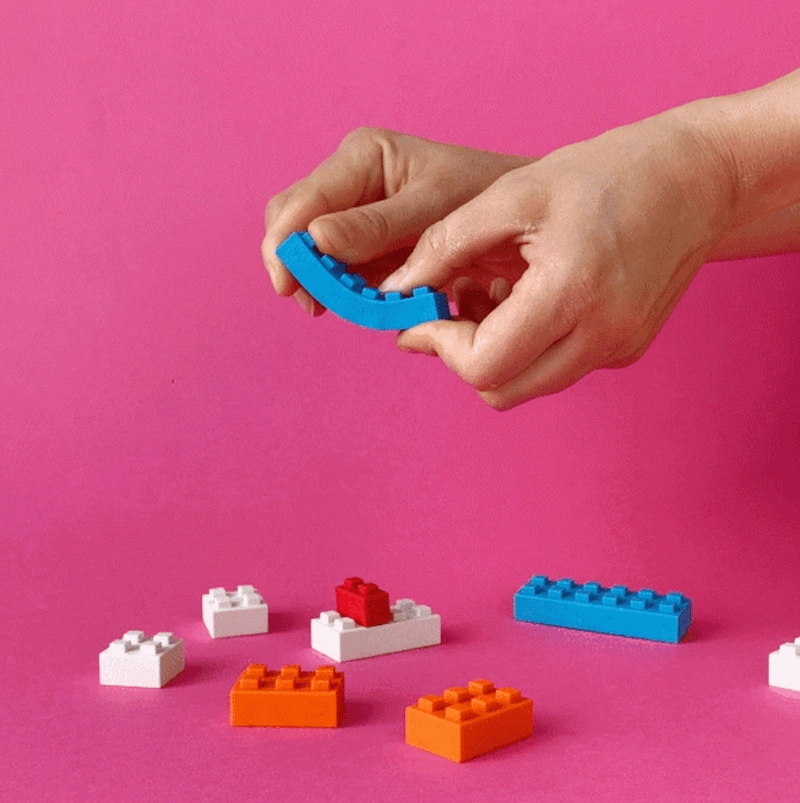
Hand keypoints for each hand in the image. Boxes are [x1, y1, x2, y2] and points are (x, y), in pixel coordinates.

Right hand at [261, 128, 532, 314]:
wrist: (522, 219)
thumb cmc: (486, 197)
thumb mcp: (433, 209)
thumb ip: (376, 226)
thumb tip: (316, 240)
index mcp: (363, 158)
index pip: (300, 202)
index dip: (286, 244)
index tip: (289, 284)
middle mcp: (352, 183)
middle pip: (294, 226)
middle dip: (298, 266)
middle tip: (315, 304)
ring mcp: (358, 219)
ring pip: (312, 255)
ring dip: (321, 284)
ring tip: (341, 307)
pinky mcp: (370, 249)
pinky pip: (341, 275)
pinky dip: (345, 293)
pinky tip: (362, 305)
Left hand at [380, 110, 736, 408]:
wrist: (697, 178)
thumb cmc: (605, 174)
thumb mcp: (512, 194)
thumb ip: (445, 245)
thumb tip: (397, 291)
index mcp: (571, 293)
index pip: (483, 367)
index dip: (439, 346)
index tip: (420, 315)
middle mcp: (602, 337)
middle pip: (501, 391)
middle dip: (460, 355)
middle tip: (448, 307)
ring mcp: (619, 349)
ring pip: (528, 384)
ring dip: (493, 353)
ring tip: (490, 294)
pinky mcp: (627, 349)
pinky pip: (558, 368)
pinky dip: (528, 347)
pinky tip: (526, 299)